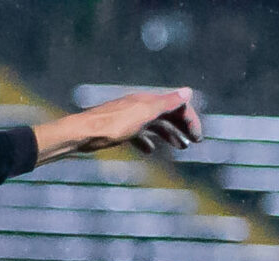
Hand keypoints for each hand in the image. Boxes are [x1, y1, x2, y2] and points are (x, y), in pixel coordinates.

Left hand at [35, 87, 201, 162]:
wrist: (81, 134)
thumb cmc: (111, 125)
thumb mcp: (142, 114)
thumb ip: (166, 103)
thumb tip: (188, 91)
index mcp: (148, 101)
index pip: (177, 105)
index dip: (190, 119)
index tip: (198, 138)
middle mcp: (140, 106)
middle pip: (168, 114)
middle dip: (182, 126)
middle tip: (193, 142)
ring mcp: (128, 117)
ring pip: (155, 124)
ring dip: (169, 135)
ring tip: (179, 147)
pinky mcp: (117, 129)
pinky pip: (138, 134)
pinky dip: (147, 141)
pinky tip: (150, 151)